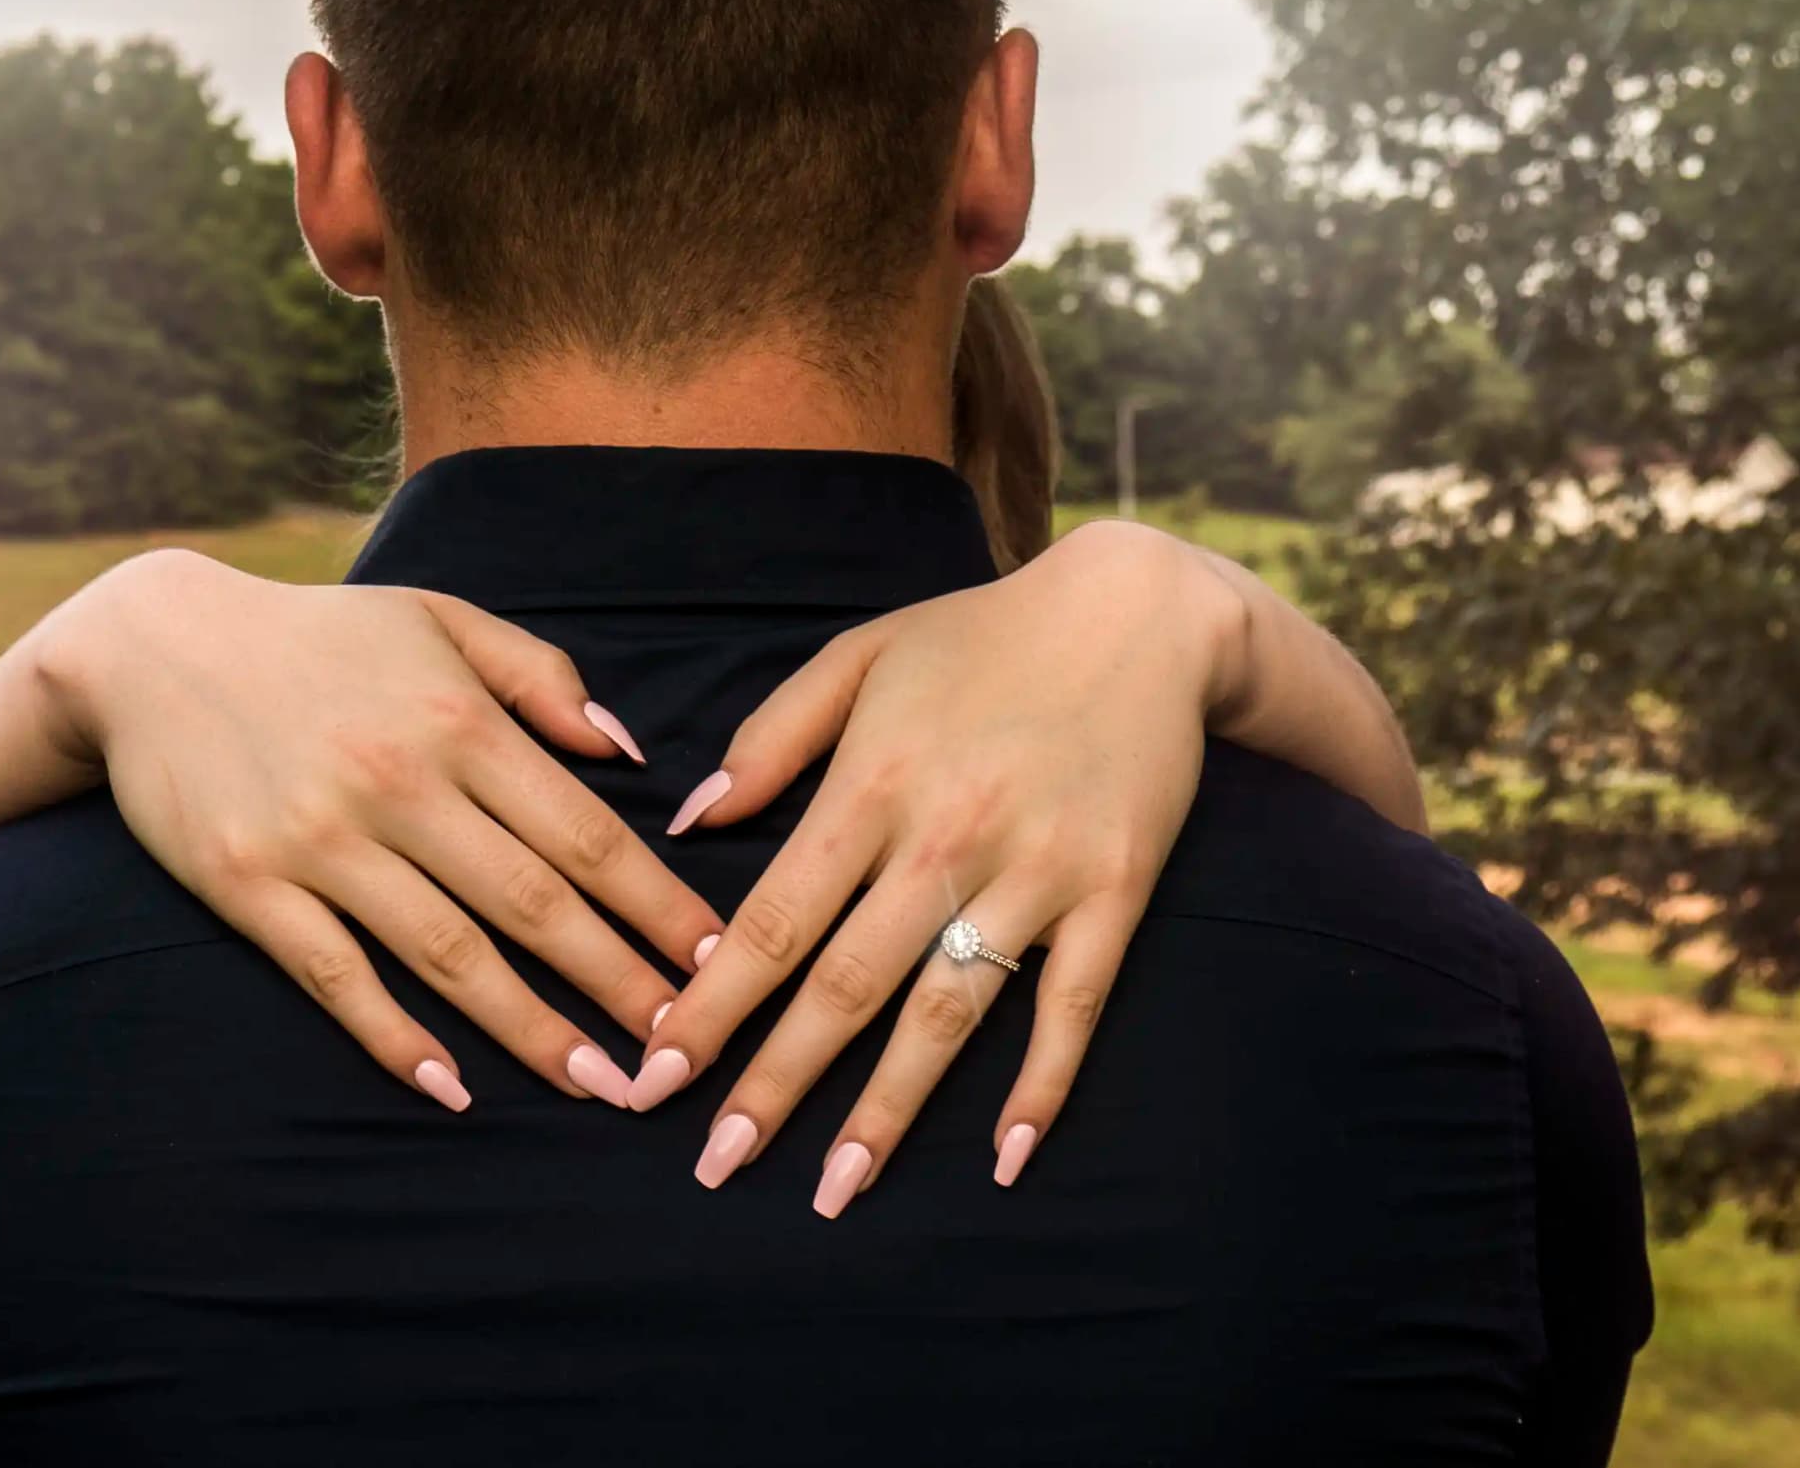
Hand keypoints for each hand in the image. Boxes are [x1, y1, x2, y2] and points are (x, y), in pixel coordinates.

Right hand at [37, 551, 725, 1108]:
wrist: (153, 645)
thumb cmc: (318, 635)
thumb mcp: (438, 619)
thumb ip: (540, 676)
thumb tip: (628, 751)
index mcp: (460, 721)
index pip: (584, 830)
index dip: (656, 903)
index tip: (718, 960)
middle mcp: (400, 782)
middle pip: (534, 903)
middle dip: (618, 983)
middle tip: (681, 1053)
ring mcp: (322, 840)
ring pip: (448, 952)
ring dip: (529, 1028)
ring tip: (596, 1085)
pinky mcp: (250, 884)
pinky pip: (335, 975)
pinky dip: (392, 1035)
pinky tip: (448, 1084)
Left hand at [626, 520, 1251, 1214]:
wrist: (1141, 611)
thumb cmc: (982, 636)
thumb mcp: (860, 656)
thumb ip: (770, 739)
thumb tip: (687, 821)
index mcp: (869, 782)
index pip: (772, 917)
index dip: (712, 1003)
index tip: (657, 1075)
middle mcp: (944, 836)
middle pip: (844, 984)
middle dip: (774, 1083)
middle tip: (717, 1165)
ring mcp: (1035, 871)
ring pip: (947, 1012)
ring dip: (889, 1109)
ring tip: (838, 1188)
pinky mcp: (1114, 892)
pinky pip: (1072, 1007)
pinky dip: (1040, 1086)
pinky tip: (1005, 1159)